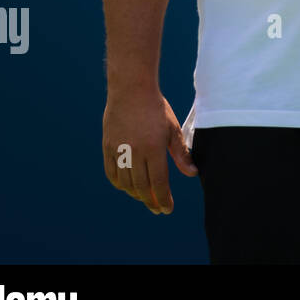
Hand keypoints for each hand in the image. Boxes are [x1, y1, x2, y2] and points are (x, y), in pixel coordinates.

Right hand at [102, 86, 197, 214]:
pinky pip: (111, 173)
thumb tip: (192, 173)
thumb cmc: (156, 108)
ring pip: (125, 183)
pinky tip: (127, 186)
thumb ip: (181, 154)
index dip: (163, 199)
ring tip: (145, 197)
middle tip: (158, 209)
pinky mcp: (108, 147)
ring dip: (136, 194)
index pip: (158, 183)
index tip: (167, 209)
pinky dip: (119, 183)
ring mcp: (118, 150)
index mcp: (153, 149)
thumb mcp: (173, 129)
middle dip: (151, 201)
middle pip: (141, 187)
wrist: (131, 90)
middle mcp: (134, 153)